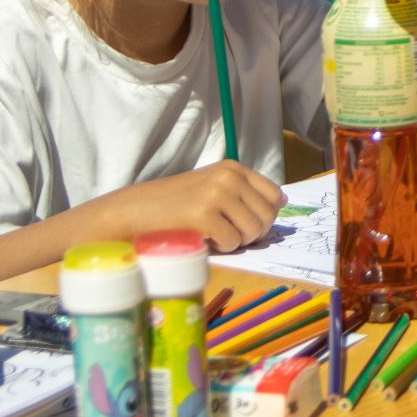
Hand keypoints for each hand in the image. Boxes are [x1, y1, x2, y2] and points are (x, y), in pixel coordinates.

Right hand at [109, 162, 284, 252]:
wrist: (133, 211)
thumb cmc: (174, 204)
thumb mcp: (212, 187)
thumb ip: (244, 191)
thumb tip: (282, 201)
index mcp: (234, 168)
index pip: (275, 196)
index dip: (265, 217)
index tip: (243, 223)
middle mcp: (229, 176)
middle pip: (267, 217)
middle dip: (251, 233)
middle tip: (225, 234)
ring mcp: (217, 193)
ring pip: (254, 231)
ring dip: (237, 241)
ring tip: (213, 234)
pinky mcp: (204, 214)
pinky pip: (233, 242)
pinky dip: (221, 248)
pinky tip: (203, 239)